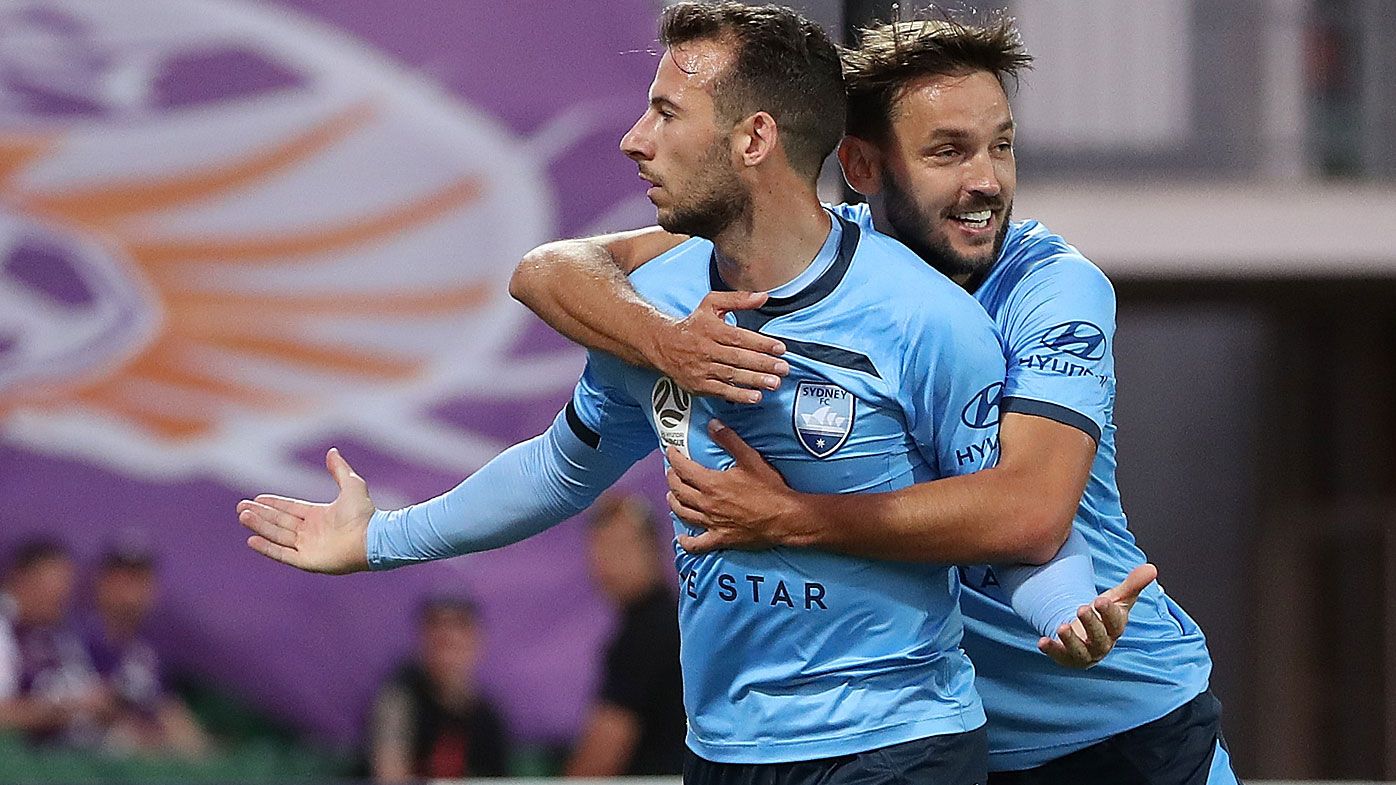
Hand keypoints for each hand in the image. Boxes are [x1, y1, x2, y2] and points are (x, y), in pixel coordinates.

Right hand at [236, 448, 374, 573]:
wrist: (371, 537)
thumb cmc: (364, 513)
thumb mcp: (351, 485)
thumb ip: (339, 469)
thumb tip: (332, 450)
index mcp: (319, 516)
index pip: (290, 509)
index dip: (274, 504)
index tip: (256, 498)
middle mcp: (312, 532)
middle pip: (280, 522)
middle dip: (261, 515)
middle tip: (241, 507)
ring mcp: (308, 547)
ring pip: (278, 535)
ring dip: (260, 526)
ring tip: (243, 516)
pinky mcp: (307, 561)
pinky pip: (282, 554)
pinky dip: (267, 548)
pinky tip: (252, 539)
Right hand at [646, 291, 788, 404]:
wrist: (663, 344)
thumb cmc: (693, 324)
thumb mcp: (712, 304)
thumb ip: (738, 299)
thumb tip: (763, 297)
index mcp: (711, 329)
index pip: (739, 337)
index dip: (761, 343)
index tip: (780, 348)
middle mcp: (706, 349)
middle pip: (738, 357)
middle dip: (763, 364)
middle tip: (783, 368)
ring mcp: (701, 369)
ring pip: (731, 375)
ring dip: (754, 380)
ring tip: (774, 383)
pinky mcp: (698, 385)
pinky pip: (721, 391)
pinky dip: (739, 395)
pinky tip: (755, 396)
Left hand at [669, 420, 807, 552]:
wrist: (784, 518)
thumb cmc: (769, 489)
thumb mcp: (751, 459)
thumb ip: (730, 440)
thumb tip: (712, 424)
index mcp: (711, 484)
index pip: (683, 469)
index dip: (674, 458)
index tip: (670, 451)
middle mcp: (706, 504)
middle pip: (678, 490)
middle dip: (672, 478)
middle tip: (671, 470)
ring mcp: (711, 523)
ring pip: (682, 513)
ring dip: (673, 502)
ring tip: (671, 495)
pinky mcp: (720, 539)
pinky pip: (697, 544)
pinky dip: (686, 542)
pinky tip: (682, 538)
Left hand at [1038, 563, 1157, 667]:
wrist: (1087, 631)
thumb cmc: (1105, 614)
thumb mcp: (1117, 598)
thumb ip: (1132, 584)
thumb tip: (1151, 568)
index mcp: (1115, 628)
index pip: (1116, 623)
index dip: (1109, 612)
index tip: (1101, 600)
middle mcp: (1102, 644)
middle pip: (1099, 637)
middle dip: (1091, 624)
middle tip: (1081, 608)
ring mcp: (1085, 652)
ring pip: (1080, 651)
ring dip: (1071, 640)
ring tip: (1062, 627)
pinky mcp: (1067, 657)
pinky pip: (1060, 656)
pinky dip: (1052, 649)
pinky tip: (1042, 641)